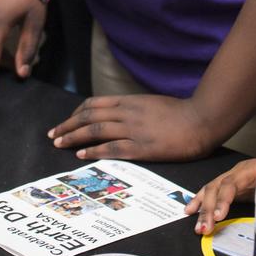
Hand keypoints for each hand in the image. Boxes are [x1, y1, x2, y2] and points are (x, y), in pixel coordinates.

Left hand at [48, 94, 211, 161]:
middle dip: (68, 126)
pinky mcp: (142, 147)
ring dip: (73, 137)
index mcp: (130, 101)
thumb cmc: (181, 113)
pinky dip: (93, 150)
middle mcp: (128, 113)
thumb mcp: (152, 104)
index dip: (76, 114)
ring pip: (96, 130)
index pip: (94, 104)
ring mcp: (134, 129)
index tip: (65, 122)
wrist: (202, 119)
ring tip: (59, 145)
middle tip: (53, 135)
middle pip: (89, 116)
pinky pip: (112, 148)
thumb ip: (134, 109)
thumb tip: (118, 116)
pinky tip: (81, 155)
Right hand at [185, 158, 255, 233]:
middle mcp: (238, 171)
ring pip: (210, 189)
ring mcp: (232, 176)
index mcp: (252, 170)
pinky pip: (210, 190)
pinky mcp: (229, 183)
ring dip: (202, 209)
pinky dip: (199, 200)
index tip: (218, 216)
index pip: (231, 184)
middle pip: (217, 187)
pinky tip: (190, 210)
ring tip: (198, 227)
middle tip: (204, 229)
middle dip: (208, 209)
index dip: (223, 200)